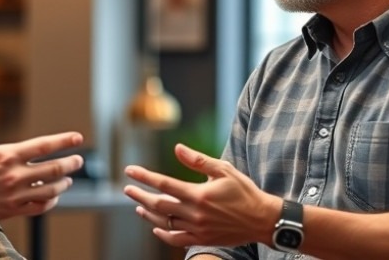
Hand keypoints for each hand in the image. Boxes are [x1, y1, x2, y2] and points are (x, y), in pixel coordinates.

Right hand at [0, 97, 83, 228]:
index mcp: (5, 155)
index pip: (43, 145)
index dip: (63, 140)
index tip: (78, 138)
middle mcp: (13, 175)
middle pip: (52, 169)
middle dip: (70, 164)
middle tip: (79, 160)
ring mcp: (14, 195)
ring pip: (49, 190)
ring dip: (63, 183)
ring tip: (68, 179)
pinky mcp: (11, 210)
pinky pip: (38, 207)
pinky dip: (49, 202)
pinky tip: (53, 196)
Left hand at [123, 143, 278, 247]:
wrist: (262, 220)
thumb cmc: (244, 191)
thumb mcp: (224, 170)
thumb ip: (198, 160)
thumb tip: (177, 148)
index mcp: (199, 194)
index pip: (163, 184)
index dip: (144, 176)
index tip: (129, 170)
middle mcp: (195, 213)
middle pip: (158, 204)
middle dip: (140, 196)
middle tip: (126, 189)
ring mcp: (198, 229)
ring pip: (165, 222)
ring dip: (148, 214)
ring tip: (138, 205)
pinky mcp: (202, 239)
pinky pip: (176, 240)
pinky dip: (163, 234)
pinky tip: (155, 227)